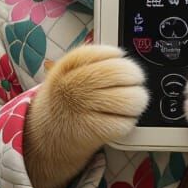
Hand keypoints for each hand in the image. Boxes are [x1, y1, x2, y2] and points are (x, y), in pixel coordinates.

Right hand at [23, 45, 147, 187]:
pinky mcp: (92, 132)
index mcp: (68, 67)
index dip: (118, 56)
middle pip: (123, 72)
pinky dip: (128, 122)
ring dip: (138, 101)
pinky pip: (125, 123)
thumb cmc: (69, 99)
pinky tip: (119, 120)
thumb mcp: (69, 72)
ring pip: (131, 99)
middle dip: (136, 76)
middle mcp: (73, 86)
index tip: (120, 60)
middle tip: (135, 81)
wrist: (49, 135)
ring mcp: (82, 109)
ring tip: (130, 102)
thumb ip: (93, 61)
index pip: (105, 52)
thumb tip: (123, 58)